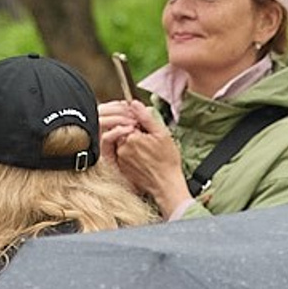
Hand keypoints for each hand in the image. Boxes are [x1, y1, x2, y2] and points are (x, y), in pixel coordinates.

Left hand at [100, 101, 191, 217]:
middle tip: (149, 139)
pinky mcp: (121, 168)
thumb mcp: (161, 134)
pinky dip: (131, 153)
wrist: (166, 185)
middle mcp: (122, 148)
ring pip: (123, 142)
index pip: (128, 120)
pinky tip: (144, 158)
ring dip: (132, 142)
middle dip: (135, 131)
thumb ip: (145, 117)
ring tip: (148, 150)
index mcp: (131, 137)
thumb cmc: (167, 161)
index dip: (138, 122)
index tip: (147, 128)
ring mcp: (120, 159)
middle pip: (124, 131)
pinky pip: (123, 155)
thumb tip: (134, 104)